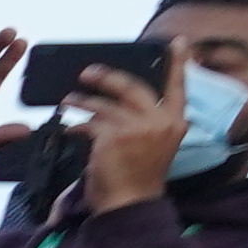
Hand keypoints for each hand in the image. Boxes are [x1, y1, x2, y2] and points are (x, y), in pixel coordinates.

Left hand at [66, 62, 188, 216]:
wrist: (129, 205)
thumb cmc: (140, 179)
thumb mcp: (155, 146)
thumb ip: (149, 123)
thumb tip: (122, 103)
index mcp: (175, 123)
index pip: (179, 87)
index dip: (178, 63)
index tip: (179, 42)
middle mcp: (160, 121)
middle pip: (132, 86)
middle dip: (107, 77)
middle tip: (89, 73)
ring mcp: (137, 127)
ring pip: (104, 104)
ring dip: (82, 101)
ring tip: (68, 101)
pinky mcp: (113, 136)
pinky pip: (90, 123)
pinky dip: (76, 126)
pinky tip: (69, 129)